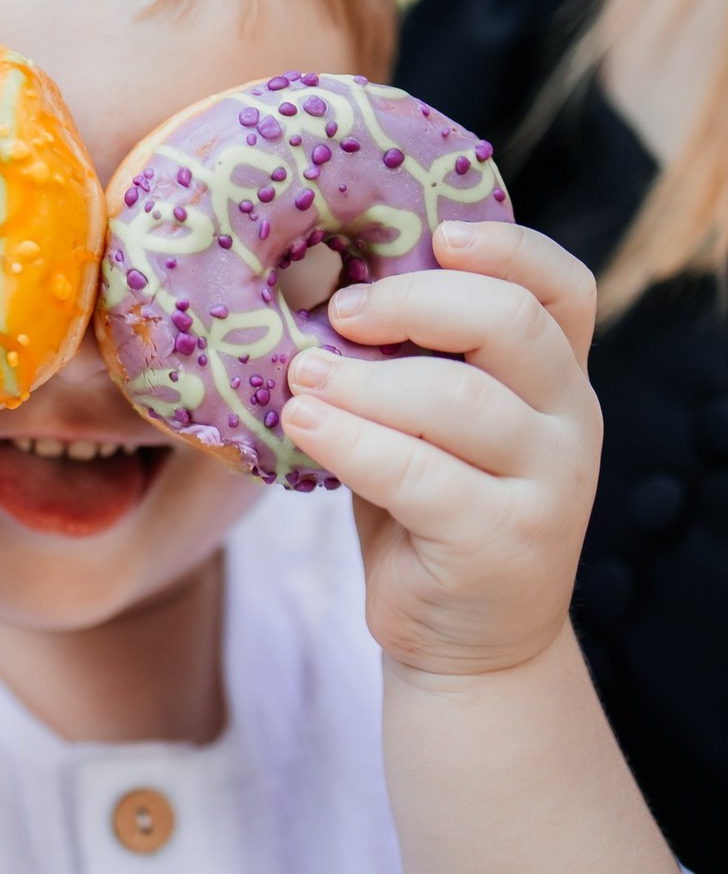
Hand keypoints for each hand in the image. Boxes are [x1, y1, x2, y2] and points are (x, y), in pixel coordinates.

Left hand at [282, 221, 601, 676]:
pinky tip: (303, 423)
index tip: (435, 236)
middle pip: (509, 324)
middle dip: (414, 304)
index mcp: (556, 375)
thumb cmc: (428, 506)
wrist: (462, 637)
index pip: (561, 287)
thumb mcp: (425, 422)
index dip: (506, 249)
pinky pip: (420, 473)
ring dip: (363, 381)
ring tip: (301, 375)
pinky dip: (350, 441)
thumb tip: (323, 284)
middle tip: (342, 313)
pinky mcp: (508, 541)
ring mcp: (552, 483)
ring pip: (457, 400)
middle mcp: (573, 419)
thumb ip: (407, 361)